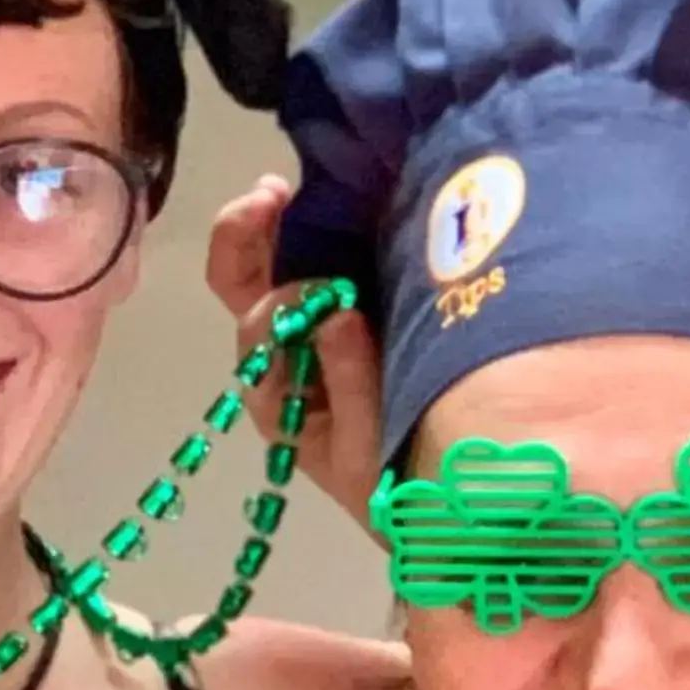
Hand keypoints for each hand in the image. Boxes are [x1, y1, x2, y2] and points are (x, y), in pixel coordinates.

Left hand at [205, 174, 384, 524]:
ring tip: (300, 185)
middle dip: (250, 232)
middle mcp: (287, 353)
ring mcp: (319, 324)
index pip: (255, 329)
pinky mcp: (360, 304)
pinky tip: (354, 196)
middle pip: (246, 284)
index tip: (306, 265)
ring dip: (286, 220)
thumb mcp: (371, 450)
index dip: (271, 292)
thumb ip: (353, 384)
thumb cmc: (396, 487)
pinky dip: (333, 225)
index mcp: (278, 390)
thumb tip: (337, 313)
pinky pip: (332, 259)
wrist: (443, 503)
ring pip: (282, 264)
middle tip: (276, 191)